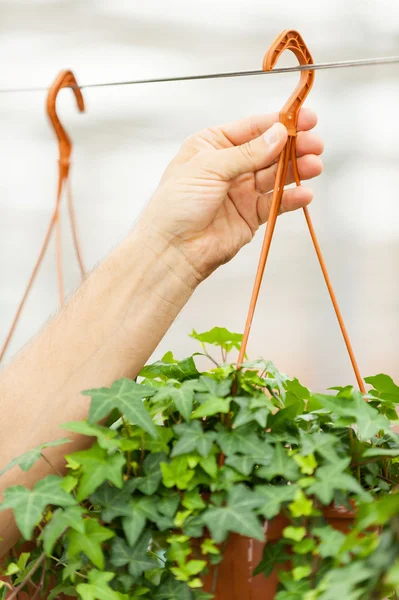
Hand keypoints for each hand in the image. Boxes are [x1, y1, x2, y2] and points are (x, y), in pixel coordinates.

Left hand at [141, 109, 322, 281]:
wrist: (173, 249)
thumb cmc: (175, 206)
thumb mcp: (208, 167)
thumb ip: (246, 153)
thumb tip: (276, 135)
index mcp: (212, 145)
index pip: (252, 128)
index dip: (279, 122)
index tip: (304, 119)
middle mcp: (229, 166)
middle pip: (269, 150)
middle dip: (293, 146)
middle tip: (314, 144)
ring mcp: (241, 191)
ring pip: (275, 175)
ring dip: (296, 170)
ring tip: (314, 165)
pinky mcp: (250, 215)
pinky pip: (275, 202)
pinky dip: (291, 198)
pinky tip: (303, 194)